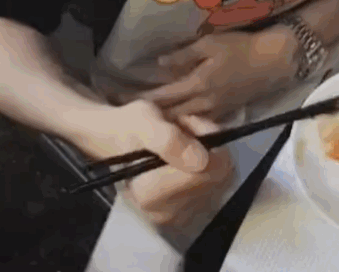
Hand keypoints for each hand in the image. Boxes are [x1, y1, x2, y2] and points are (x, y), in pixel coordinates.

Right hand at [75, 100, 234, 231]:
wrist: (118, 142)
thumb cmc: (128, 127)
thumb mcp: (144, 120)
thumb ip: (169, 141)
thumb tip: (201, 161)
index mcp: (152, 194)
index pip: (211, 168)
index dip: (207, 137)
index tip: (186, 122)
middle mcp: (166, 213)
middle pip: (219, 174)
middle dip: (208, 144)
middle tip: (184, 127)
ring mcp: (179, 216)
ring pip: (220, 178)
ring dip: (208, 153)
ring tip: (184, 140)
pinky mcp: (188, 213)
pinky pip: (216, 185)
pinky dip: (208, 165)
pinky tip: (188, 155)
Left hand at [135, 28, 298, 119]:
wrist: (274, 61)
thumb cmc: (241, 47)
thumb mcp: (211, 44)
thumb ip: (184, 56)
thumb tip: (158, 64)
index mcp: (197, 86)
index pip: (162, 98)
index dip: (141, 100)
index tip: (120, 100)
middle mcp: (202, 104)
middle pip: (169, 116)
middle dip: (149, 116)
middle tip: (127, 114)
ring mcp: (214, 112)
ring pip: (182, 122)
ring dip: (164, 122)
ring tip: (145, 119)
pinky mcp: (223, 113)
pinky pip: (197, 122)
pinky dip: (183, 123)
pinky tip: (173, 120)